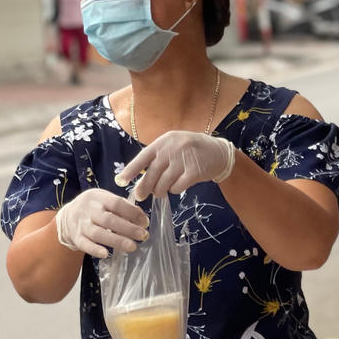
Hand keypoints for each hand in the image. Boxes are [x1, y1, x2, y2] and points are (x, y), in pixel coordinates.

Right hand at [56, 188, 150, 257]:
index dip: (132, 213)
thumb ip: (124, 207)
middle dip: (128, 228)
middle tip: (143, 236)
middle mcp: (88, 210)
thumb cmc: (94, 208)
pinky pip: (84, 244)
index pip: (116, 203)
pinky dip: (94, 249)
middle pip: (108, 220)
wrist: (67, 216)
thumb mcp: (106, 200)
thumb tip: (142, 218)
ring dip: (116, 241)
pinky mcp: (76, 237)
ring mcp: (81, 224)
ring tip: (132, 247)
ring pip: (98, 233)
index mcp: (98, 197)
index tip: (145, 223)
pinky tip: (106, 254)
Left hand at [117, 131, 236, 200]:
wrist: (219, 151)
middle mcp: (172, 149)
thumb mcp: (173, 145)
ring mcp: (184, 160)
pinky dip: (175, 190)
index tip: (120, 182)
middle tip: (140, 196)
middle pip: (152, 174)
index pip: (142, 157)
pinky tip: (178, 185)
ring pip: (164, 183)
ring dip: (161, 190)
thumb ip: (158, 157)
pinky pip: (177, 187)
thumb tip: (140, 177)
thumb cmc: (191, 150)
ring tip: (162, 191)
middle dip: (144, 188)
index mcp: (163, 142)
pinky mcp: (194, 171)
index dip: (130, 171)